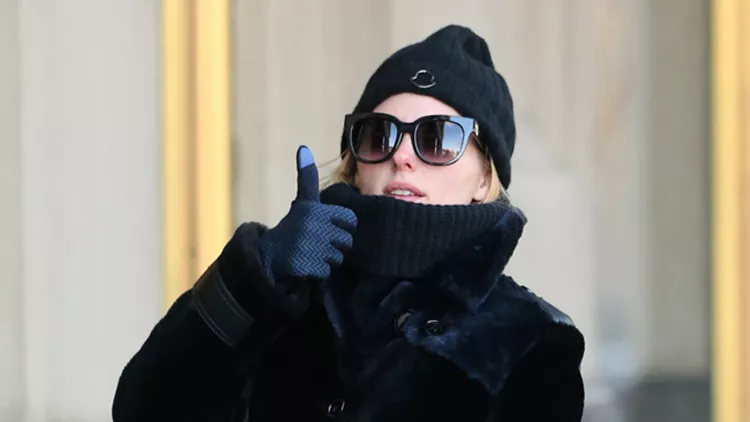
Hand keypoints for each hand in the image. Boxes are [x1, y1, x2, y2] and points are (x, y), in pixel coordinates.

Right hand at [255, 146, 356, 281]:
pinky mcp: (304, 265)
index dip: (342, 227)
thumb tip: (304, 148)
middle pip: (346, 241)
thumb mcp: (302, 202)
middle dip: (334, 246)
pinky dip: (317, 272)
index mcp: (315, 209)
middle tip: (316, 243)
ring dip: (326, 260)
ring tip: (309, 253)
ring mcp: (307, 246)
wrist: (266, 255)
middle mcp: (311, 225)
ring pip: (337, 258)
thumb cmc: (292, 227)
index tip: (327, 228)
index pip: (350, 221)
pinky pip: (326, 272)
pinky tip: (304, 265)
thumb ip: (307, 178)